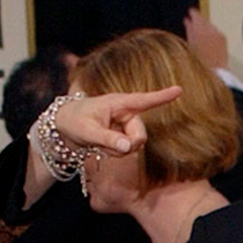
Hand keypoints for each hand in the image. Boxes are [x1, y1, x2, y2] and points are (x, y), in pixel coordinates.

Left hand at [58, 85, 182, 152]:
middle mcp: (125, 113)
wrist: (63, 126)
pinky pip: (127, 150)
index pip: (144, 100)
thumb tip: (129, 147)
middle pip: (140, 135)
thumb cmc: (73, 121)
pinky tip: (103, 146)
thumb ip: (109, 139)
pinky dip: (116, 153)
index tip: (179, 89)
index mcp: (118, 103)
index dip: (162, 96)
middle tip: (106, 146)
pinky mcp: (122, 134)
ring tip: (100, 144)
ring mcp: (124, 124)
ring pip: (134, 145)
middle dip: (127, 146)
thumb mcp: (88, 131)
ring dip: (118, 151)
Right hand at [183, 6, 226, 68]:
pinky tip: (208, 41)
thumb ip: (189, 29)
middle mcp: (210, 29)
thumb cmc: (200, 61)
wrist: (214, 72)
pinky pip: (216, 32)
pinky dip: (211, 33)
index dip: (193, 13)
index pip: (196, 15)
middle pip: (204, 20)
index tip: (190, 12)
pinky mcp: (223, 39)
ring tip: (200, 35)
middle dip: (199, 21)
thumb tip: (187, 20)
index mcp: (200, 29)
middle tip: (193, 22)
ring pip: (210, 26)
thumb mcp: (190, 44)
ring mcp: (218, 33)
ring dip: (205, 28)